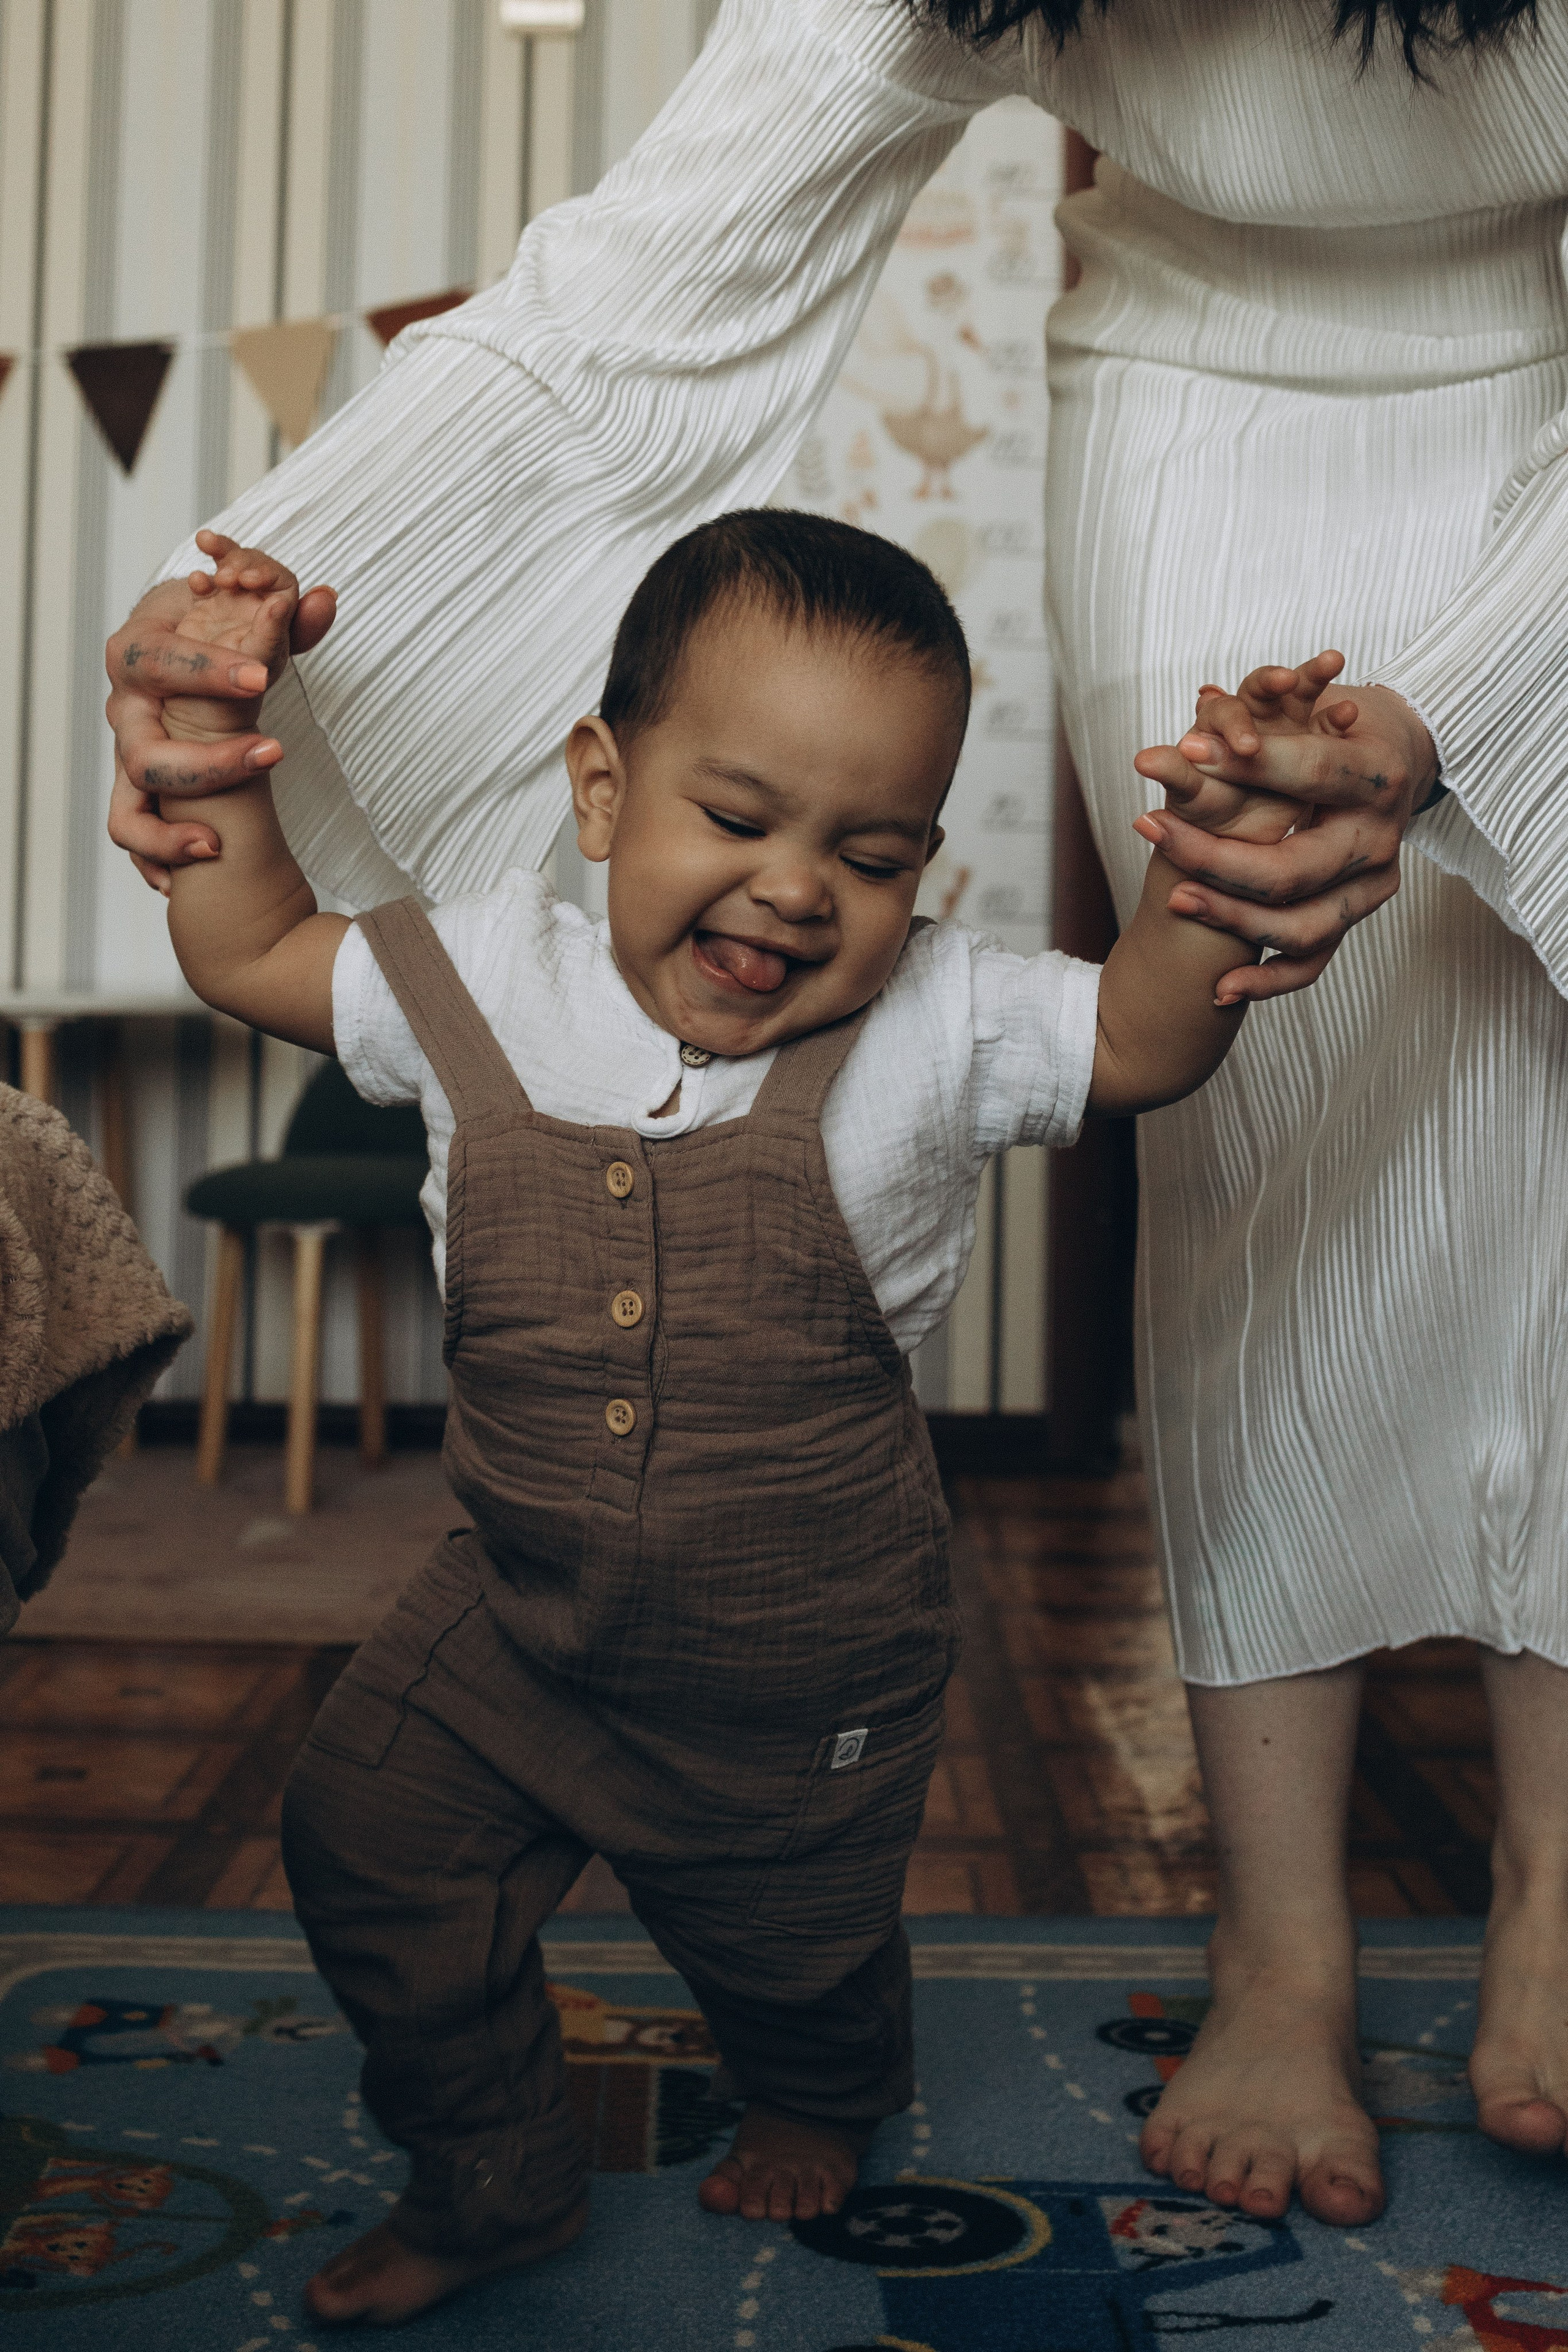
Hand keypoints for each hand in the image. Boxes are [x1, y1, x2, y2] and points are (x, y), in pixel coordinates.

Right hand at [106, 529, 336, 890]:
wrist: (170, 655)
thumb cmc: (207, 631)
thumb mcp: (240, 613)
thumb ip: (286, 614)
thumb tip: (325, 600)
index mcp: (139, 654)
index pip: (156, 659)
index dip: (205, 670)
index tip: (263, 677)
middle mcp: (126, 712)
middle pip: (141, 747)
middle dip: (205, 761)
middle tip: (270, 755)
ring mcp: (127, 761)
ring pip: (127, 810)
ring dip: (167, 833)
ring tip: (215, 844)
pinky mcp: (136, 797)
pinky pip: (135, 842)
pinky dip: (156, 863)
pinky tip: (181, 885)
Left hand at [1132, 654, 1425, 1002]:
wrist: (1392, 767)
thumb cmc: (1340, 731)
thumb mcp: (1313, 709)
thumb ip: (1266, 711)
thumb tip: (1202, 698)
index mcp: (1377, 778)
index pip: (1311, 774)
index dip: (1247, 766)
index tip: (1183, 751)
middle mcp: (1381, 839)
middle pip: (1293, 867)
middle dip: (1215, 856)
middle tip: (1151, 830)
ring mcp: (1372, 886)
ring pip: (1300, 926)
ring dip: (1232, 918)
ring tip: (1176, 899)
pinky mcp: (1356, 917)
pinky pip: (1313, 964)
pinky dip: (1268, 982)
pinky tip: (1220, 988)